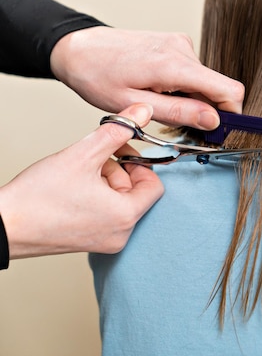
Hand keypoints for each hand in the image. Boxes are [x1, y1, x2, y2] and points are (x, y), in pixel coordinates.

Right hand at [0, 104, 163, 258]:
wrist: (3, 225)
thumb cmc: (37, 197)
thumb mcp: (83, 154)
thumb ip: (117, 131)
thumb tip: (143, 112)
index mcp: (126, 217)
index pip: (154, 185)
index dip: (139, 164)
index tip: (119, 152)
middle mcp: (121, 234)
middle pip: (136, 192)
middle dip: (117, 171)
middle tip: (92, 161)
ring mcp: (106, 241)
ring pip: (120, 202)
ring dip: (104, 182)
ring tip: (77, 176)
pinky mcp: (90, 243)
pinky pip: (106, 215)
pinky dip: (96, 198)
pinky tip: (73, 191)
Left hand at [50, 26, 243, 129]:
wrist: (78, 48)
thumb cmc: (98, 76)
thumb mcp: (135, 105)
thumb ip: (179, 113)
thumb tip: (214, 121)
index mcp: (175, 65)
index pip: (229, 90)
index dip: (231, 114)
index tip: (217, 131)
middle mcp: (183, 49)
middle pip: (218, 87)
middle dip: (206, 110)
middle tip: (177, 124)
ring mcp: (180, 43)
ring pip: (205, 82)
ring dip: (191, 99)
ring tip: (159, 103)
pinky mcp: (176, 43)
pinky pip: (194, 72)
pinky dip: (184, 87)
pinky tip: (159, 90)